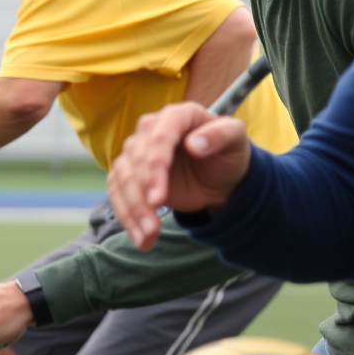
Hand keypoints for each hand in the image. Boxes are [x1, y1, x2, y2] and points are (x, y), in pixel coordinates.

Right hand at [108, 102, 252, 249]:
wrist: (219, 177)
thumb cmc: (228, 154)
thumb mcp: (236, 140)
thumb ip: (220, 135)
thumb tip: (194, 144)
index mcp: (177, 115)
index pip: (159, 137)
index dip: (155, 166)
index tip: (158, 199)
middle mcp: (152, 129)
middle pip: (136, 161)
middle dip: (142, 197)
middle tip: (153, 228)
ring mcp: (137, 151)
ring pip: (122, 179)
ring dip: (132, 211)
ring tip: (148, 238)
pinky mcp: (129, 172)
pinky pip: (117, 192)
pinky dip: (126, 216)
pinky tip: (141, 238)